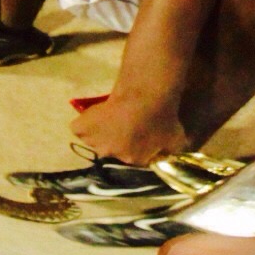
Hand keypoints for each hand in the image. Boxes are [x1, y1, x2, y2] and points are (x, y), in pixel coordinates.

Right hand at [73, 92, 191, 165]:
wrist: (144, 95)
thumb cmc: (162, 116)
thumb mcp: (176, 137)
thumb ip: (173, 150)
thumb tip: (174, 157)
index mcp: (133, 160)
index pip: (133, 157)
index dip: (135, 145)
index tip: (138, 133)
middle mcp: (111, 155)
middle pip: (112, 149)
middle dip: (117, 139)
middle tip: (125, 123)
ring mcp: (95, 143)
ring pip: (95, 141)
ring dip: (101, 132)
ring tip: (110, 117)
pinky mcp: (82, 129)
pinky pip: (79, 129)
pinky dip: (84, 124)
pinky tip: (93, 116)